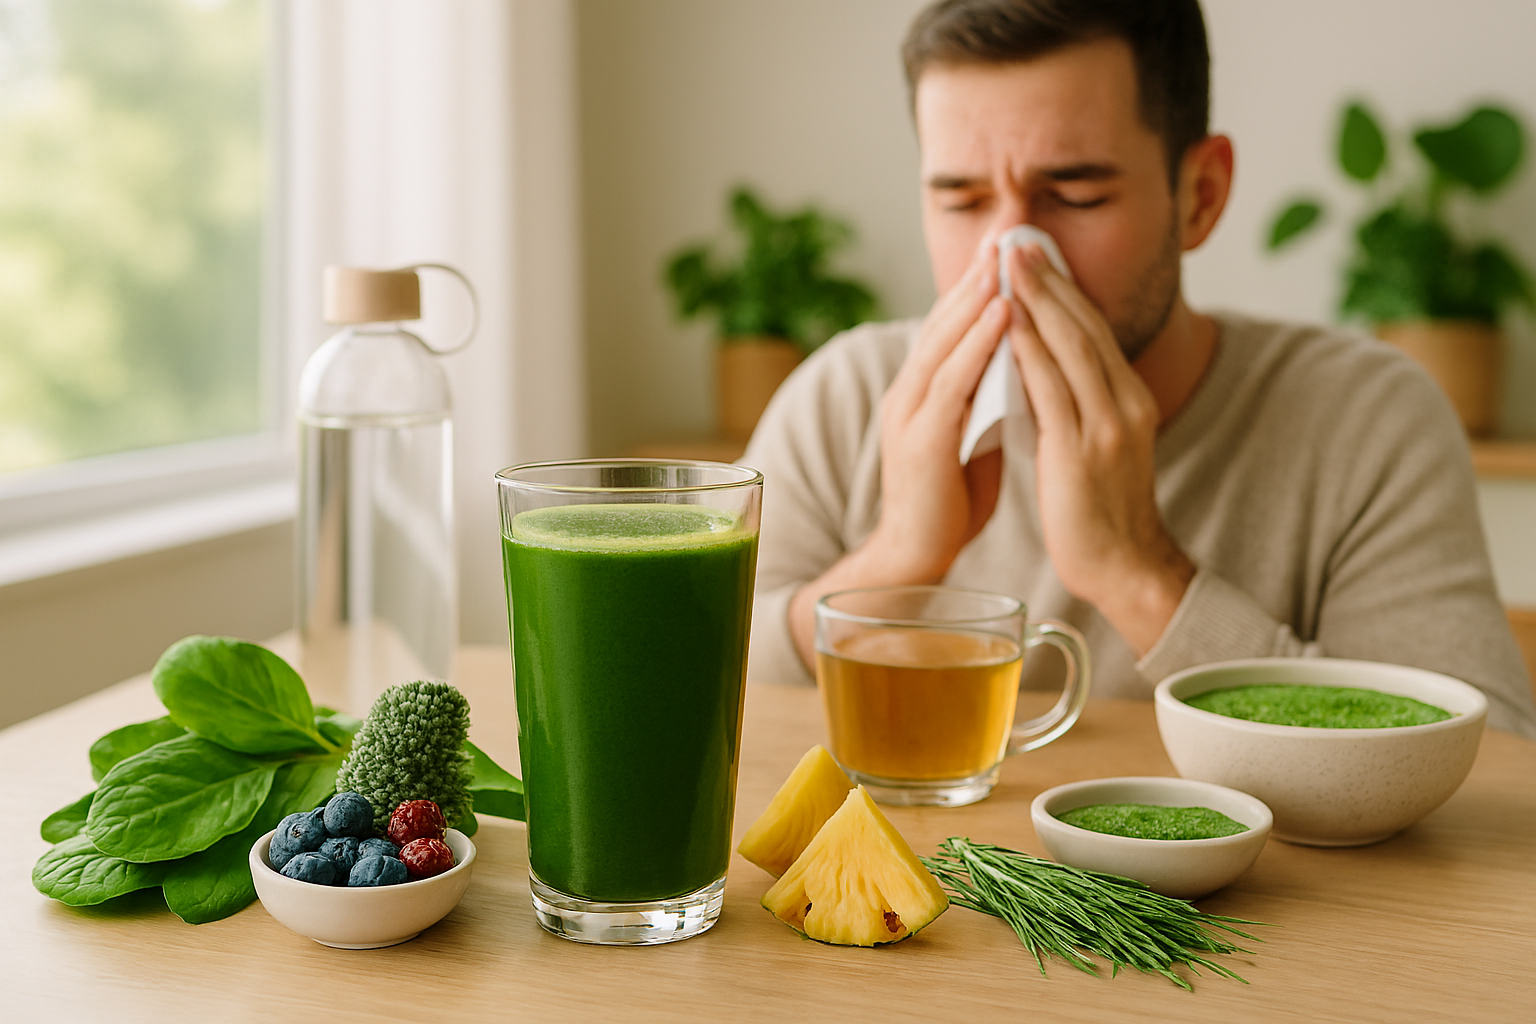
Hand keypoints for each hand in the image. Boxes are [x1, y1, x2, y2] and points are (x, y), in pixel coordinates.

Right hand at [867, 236, 1012, 581]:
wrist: (916, 559)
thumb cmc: (948, 502)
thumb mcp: (971, 436)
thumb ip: (986, 399)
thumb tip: (1019, 366)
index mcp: (921, 393)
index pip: (949, 328)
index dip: (976, 289)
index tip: (1007, 252)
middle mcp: (908, 395)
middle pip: (942, 322)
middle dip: (975, 277)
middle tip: (1006, 234)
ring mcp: (909, 415)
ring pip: (945, 343)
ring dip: (976, 298)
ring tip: (1006, 259)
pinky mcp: (921, 440)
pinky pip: (952, 381)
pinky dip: (978, 344)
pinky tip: (1003, 315)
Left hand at [1005, 243, 1194, 654]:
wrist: (1126, 568)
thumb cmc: (1100, 513)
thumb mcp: (1096, 446)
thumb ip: (1078, 406)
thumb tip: (1040, 372)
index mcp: (1130, 400)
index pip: (1093, 332)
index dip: (1064, 290)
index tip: (1036, 256)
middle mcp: (1125, 404)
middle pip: (1084, 327)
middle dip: (1050, 280)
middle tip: (1019, 240)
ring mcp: (1107, 426)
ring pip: (1070, 348)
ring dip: (1037, 301)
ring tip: (1008, 264)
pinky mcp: (1083, 451)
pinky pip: (1053, 389)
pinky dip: (1030, 350)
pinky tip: (1008, 323)